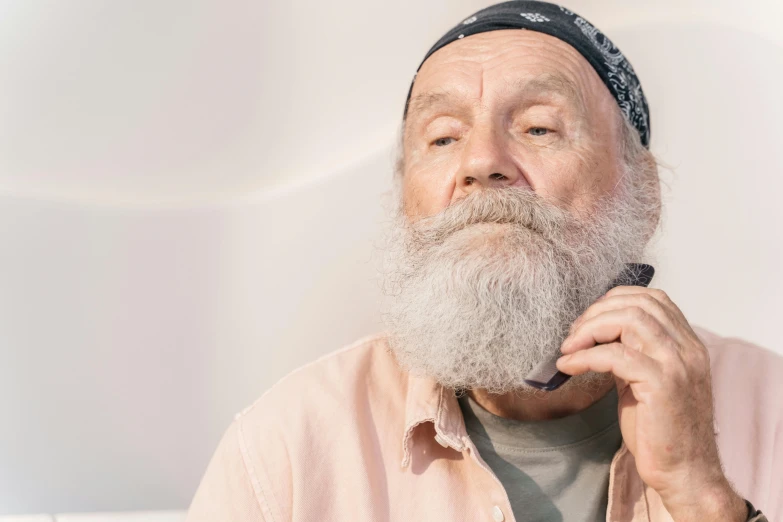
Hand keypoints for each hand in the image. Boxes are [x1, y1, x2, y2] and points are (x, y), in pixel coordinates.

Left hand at [556, 286, 746, 520]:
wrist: (684, 473)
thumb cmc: (660, 431)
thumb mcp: (645, 381)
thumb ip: (631, 353)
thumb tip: (595, 334)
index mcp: (687, 344)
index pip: (652, 298)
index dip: (613, 300)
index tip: (587, 320)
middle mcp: (688, 348)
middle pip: (637, 303)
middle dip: (596, 313)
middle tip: (572, 335)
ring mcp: (678, 364)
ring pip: (629, 320)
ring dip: (589, 329)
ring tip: (568, 348)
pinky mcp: (662, 384)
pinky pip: (615, 355)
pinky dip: (585, 357)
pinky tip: (569, 367)